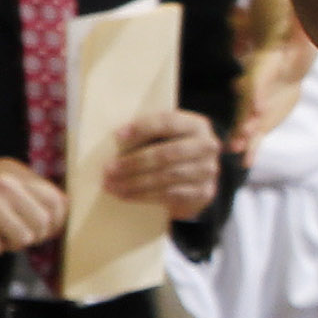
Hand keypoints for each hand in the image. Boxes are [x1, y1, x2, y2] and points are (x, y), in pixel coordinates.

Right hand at [0, 155, 63, 255]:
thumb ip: (28, 191)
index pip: (57, 202)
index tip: (41, 229)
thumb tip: (59, 216)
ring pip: (23, 239)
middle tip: (10, 233)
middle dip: (30, 235)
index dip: (54, 222)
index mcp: (16, 172)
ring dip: (8, 243)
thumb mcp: (0, 176)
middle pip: (42, 224)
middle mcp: (6, 185)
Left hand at [103, 109, 221, 219]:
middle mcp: (207, 146)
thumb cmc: (170, 151)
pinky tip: (126, 195)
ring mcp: (208, 170)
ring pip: (167, 176)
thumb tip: (114, 141)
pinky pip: (171, 195)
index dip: (142, 128)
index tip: (117, 136)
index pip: (168, 122)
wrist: (194, 179)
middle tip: (108, 169)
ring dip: (135, 182)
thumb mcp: (165, 136)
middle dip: (134, 162)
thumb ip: (147, 134)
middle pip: (167, 153)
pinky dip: (145, 196)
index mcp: (195, 125)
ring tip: (112, 185)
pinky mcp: (204, 192)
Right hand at [236, 27, 316, 153]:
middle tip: (240, 136)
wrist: (284, 69)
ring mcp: (252, 112)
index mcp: (258, 77)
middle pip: (247, 110)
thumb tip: (307, 25)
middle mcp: (252, 96)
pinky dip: (251, 150)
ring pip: (246, 127)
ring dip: (242, 138)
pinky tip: (246, 163)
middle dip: (244, 122)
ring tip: (236, 151)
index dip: (256, 96)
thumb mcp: (293, 43)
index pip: (256, 86)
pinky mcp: (259, 124)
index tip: (256, 107)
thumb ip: (299, 36)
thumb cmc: (284, 55)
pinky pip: (254, 139)